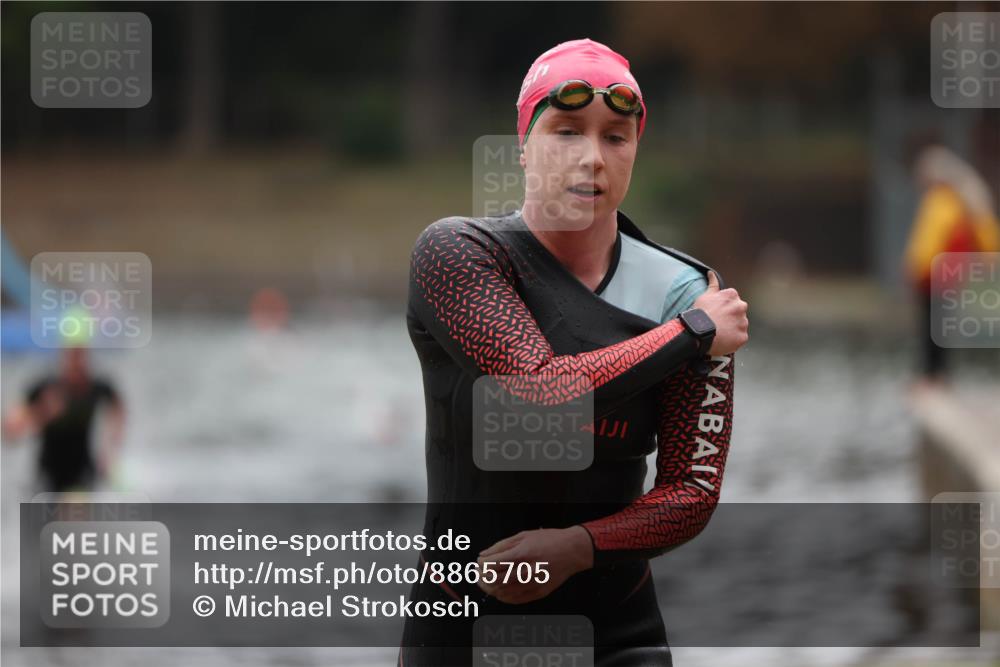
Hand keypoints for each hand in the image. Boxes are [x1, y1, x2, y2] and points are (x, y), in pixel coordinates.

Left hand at [476, 526, 592, 603]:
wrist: (573, 550)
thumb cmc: (549, 540)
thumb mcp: (524, 535)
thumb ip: (501, 545)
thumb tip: (483, 555)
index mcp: (522, 554)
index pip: (493, 564)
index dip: (481, 565)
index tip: (479, 562)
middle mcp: (527, 570)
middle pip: (495, 580)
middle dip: (482, 577)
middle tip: (478, 573)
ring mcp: (534, 583)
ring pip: (503, 592)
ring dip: (490, 588)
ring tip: (486, 582)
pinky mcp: (540, 592)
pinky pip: (516, 599)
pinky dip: (504, 597)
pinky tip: (499, 591)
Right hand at [692, 271, 748, 354]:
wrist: (698, 332)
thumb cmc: (700, 314)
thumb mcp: (705, 295)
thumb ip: (712, 284)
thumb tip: (711, 273)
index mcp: (732, 296)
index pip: (733, 301)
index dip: (724, 308)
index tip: (717, 313)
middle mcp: (741, 307)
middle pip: (738, 312)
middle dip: (731, 317)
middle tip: (719, 323)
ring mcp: (743, 322)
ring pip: (740, 325)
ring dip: (733, 328)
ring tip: (720, 332)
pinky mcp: (743, 336)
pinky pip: (740, 337)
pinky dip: (733, 339)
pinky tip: (723, 339)